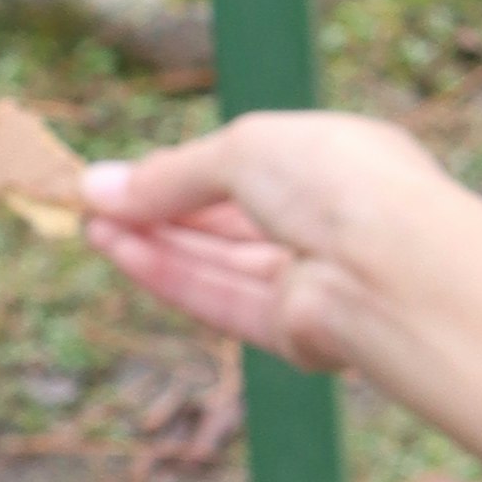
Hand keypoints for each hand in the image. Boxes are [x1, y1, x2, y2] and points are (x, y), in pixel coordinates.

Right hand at [82, 112, 481, 464]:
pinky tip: (120, 250)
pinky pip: (222, 300)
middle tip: (91, 201)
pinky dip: (170, 275)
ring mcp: (315, 278)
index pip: (252, 165)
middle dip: (160, 209)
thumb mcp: (241, 150)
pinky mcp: (295, 332)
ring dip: (155, 242)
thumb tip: (99, 186)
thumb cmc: (337, 182)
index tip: (127, 175)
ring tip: (91, 224)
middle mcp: (330, 221)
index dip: (187, 171)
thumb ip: (171, 174)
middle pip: (230, 220)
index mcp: (338, 160)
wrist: (391, 266)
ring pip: (220, 262)